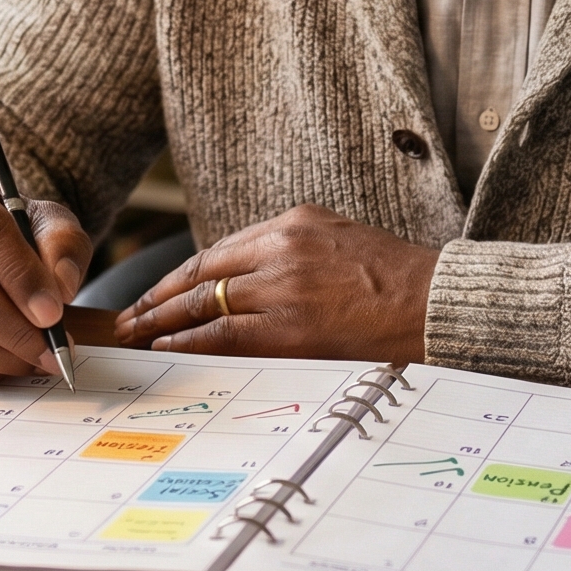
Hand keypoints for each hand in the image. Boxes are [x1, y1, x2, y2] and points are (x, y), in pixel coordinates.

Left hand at [111, 204, 437, 363]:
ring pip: (204, 302)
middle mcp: (283, 246)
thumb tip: (249, 279)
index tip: (158, 292)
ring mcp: (284, 286)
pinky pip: (224, 334)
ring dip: (163, 320)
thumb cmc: (399, 281)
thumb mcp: (341, 241)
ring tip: (137, 335)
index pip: (220, 250)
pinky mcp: (292, 325)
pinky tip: (169, 347)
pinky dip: (189, 340)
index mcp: (295, 222)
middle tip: (130, 317)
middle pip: (202, 273)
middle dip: (159, 297)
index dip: (181, 275)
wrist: (439, 303)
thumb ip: (295, 252)